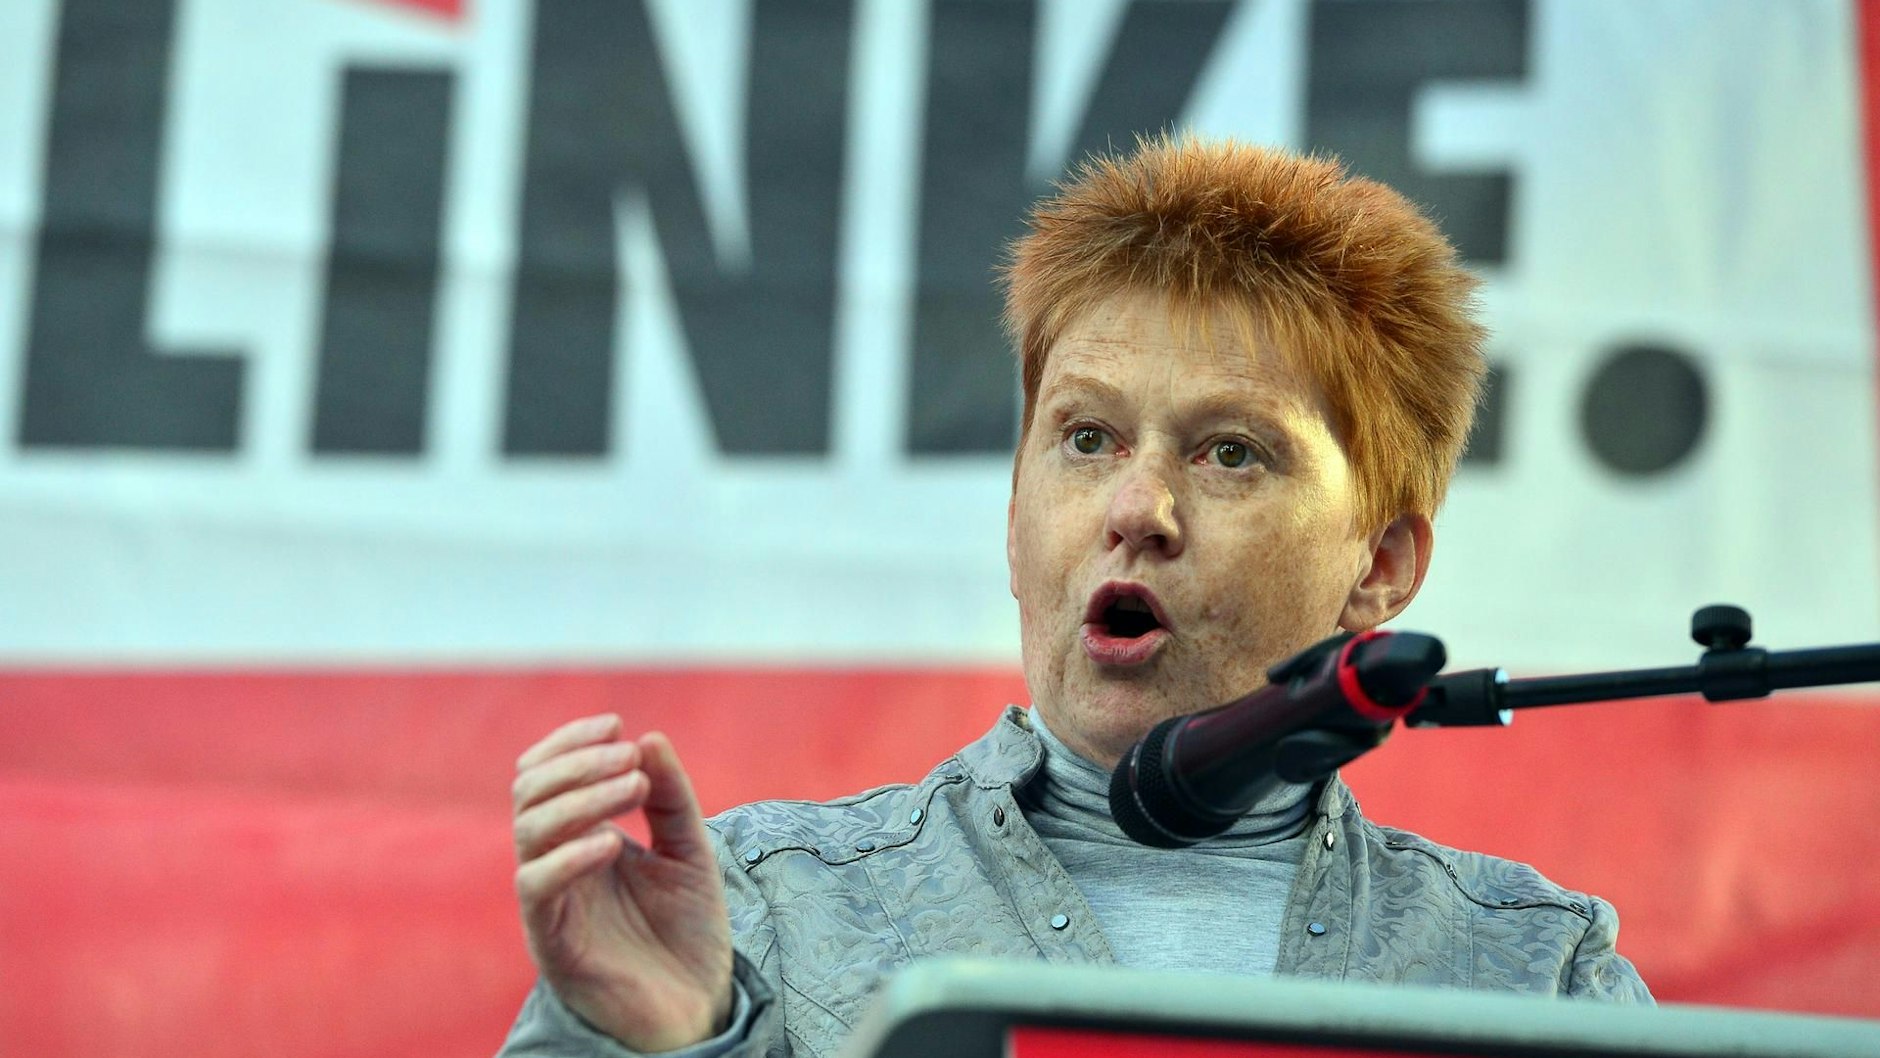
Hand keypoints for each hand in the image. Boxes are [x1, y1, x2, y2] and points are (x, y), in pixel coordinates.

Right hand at [512, 715, 734, 1050]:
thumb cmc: (687, 932)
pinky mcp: (554, 942)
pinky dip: (569, 856)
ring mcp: (552, 901)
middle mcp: (557, 864)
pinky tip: (611, 842)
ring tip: (633, 785)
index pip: (544, 774)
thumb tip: (650, 737)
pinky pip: (537, 889)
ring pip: (529, 830)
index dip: (571, 742)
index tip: (617, 723)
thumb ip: (671, 799)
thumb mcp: (690, 851)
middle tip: (628, 758)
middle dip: (576, 763)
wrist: (696, 1006)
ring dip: (579, 797)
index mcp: (579, 838)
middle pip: (528, 793)